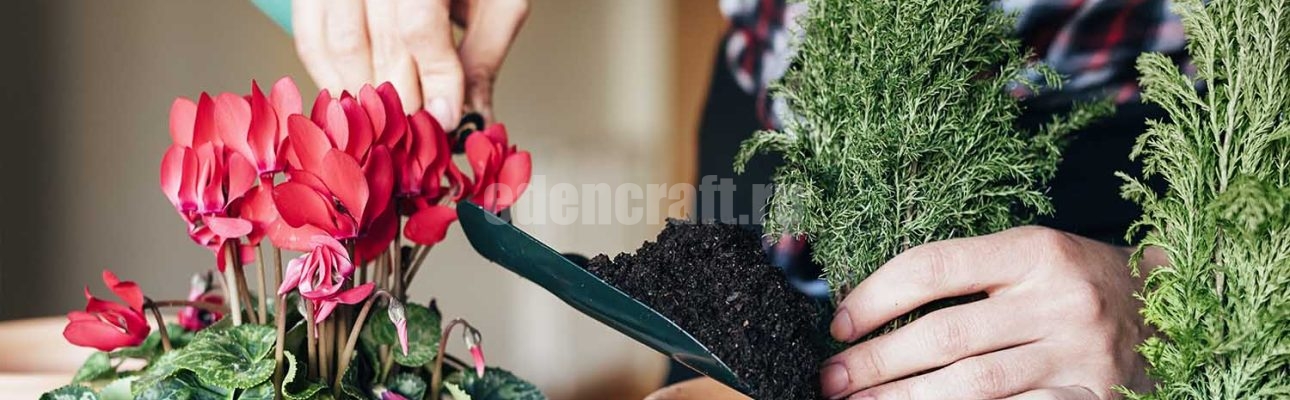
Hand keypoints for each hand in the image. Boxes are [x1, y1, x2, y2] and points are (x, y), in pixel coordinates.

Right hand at [292, 0, 527, 128]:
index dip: (434, 80)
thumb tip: (473, 119)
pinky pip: (310, 35)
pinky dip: (329, 75)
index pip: (420, 26)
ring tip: (390, 125)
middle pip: (379, 41)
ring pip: (338, 43)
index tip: (446, 120)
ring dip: (365, 95)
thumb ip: (482, 58)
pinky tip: (355, 101)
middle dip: (402, 100)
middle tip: (419, 136)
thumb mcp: (497, 3)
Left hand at [822, 226, 1160, 398]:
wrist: (1175, 309)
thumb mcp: (1031, 258)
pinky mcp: (1091, 399)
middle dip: (877, 362)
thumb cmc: (1079, 281)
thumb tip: (872, 309)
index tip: (839, 324)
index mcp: (1034, 251)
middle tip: (832, 378)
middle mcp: (1059, 300)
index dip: (877, 296)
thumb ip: (966, 277)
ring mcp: (1077, 355)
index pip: (935, 267)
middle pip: (945, 335)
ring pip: (971, 385)